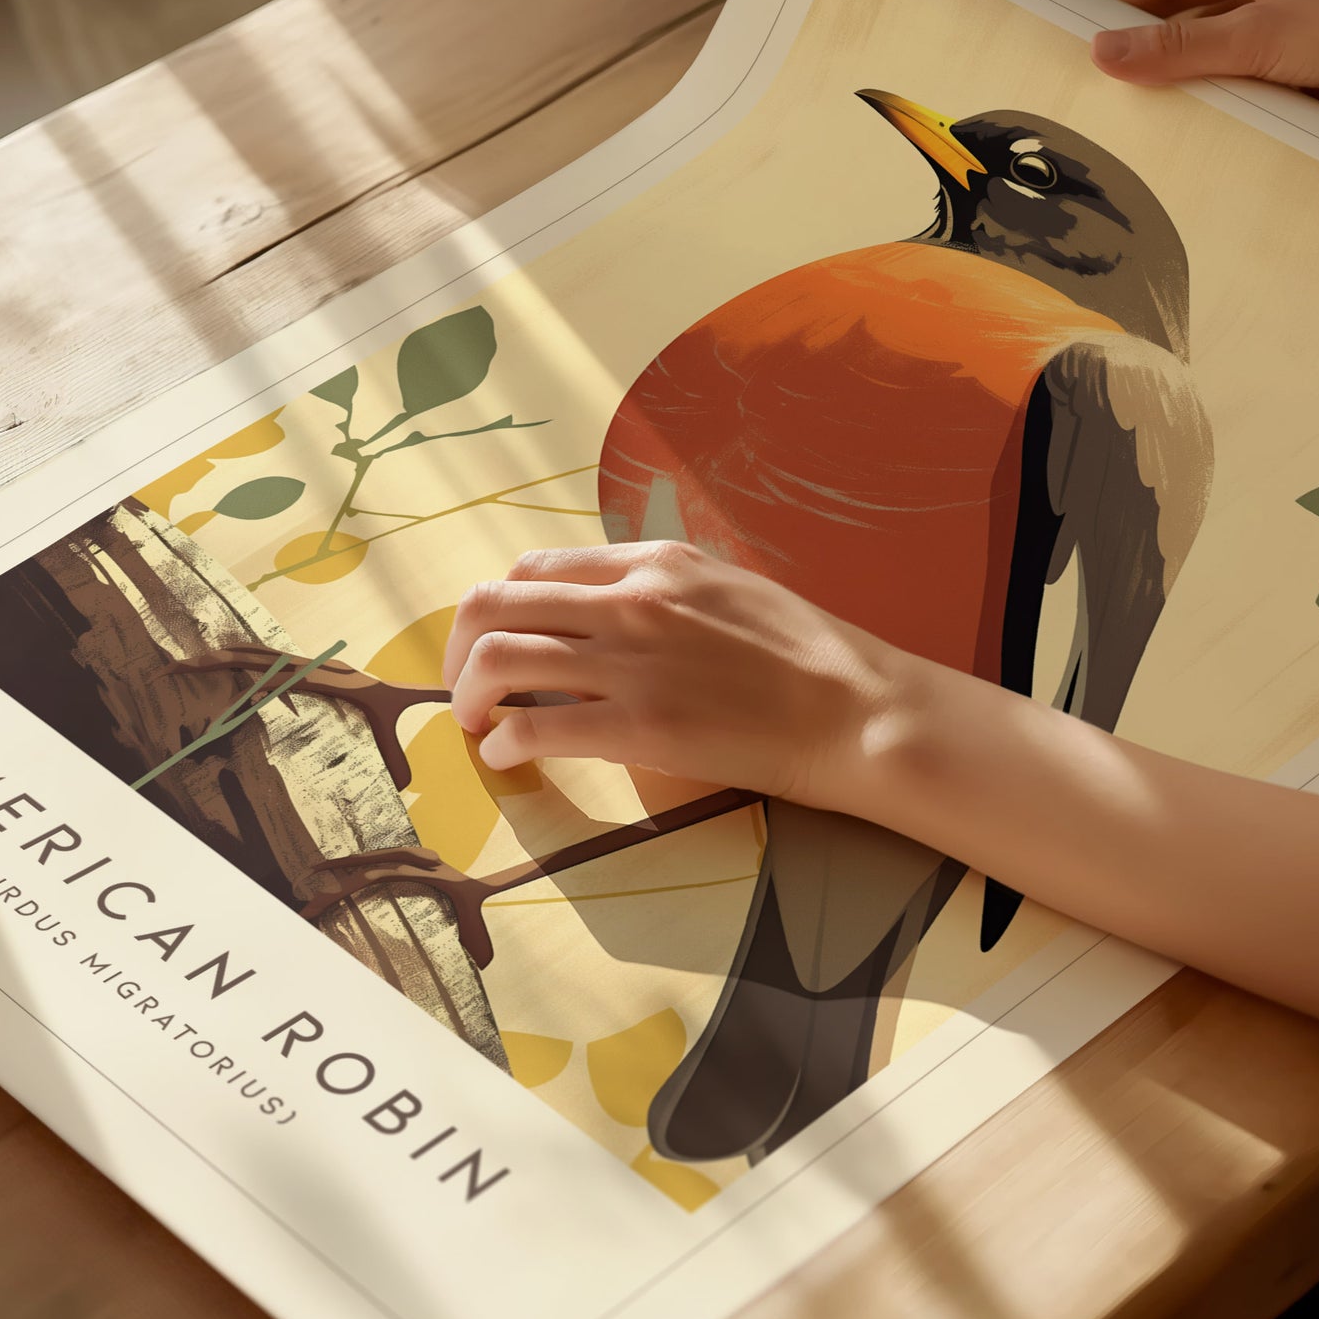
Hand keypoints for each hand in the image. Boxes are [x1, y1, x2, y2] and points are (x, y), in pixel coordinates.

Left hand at [441, 541, 898, 807]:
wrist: (857, 709)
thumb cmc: (807, 655)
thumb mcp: (729, 587)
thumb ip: (663, 590)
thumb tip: (610, 608)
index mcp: (653, 562)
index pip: (535, 566)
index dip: (499, 606)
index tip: (496, 640)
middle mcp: (630, 600)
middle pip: (496, 602)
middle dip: (460, 647)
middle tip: (464, 685)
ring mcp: (631, 662)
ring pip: (499, 657)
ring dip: (468, 694)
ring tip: (475, 722)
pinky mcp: (639, 726)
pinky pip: (535, 725)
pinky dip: (504, 742)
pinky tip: (508, 756)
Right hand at [1091, 0, 1318, 119]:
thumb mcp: (1256, 34)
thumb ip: (1179, 47)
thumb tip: (1102, 52)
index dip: (1131, 3)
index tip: (1089, 31)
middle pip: (1198, 22)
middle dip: (1159, 53)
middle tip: (1112, 88)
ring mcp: (1297, 37)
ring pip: (1229, 64)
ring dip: (1200, 90)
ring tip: (1152, 124)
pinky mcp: (1318, 78)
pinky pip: (1261, 96)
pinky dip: (1238, 116)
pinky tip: (1214, 143)